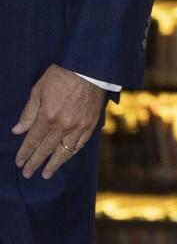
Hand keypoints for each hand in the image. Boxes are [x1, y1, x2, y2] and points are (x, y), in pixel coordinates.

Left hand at [13, 65, 106, 179]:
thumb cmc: (61, 76)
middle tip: (28, 174)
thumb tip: (18, 130)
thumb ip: (28, 112)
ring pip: (64, 151)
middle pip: (47, 149)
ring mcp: (79, 127)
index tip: (19, 163)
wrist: (89, 69)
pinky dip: (71, 153)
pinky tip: (65, 158)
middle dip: (35, 163)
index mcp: (48, 116)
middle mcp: (63, 126)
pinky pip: (80, 144)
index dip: (25, 153)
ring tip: (46, 174)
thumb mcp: (38, 90)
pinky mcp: (90, 125)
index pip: (33, 140)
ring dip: (54, 164)